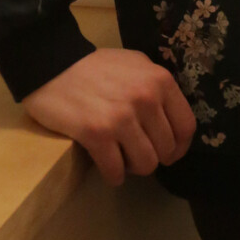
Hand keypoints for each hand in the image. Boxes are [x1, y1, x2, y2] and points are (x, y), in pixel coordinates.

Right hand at [24, 49, 196, 186]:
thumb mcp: (137, 64)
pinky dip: (114, 175)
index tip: (169, 153)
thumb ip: (156, 87)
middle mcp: (147, 100)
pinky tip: (109, 169)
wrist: (52, 64)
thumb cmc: (96, 66)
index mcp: (161, 81)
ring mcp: (122, 118)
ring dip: (134, 168)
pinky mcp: (96, 134)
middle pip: (166, 150)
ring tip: (123, 160)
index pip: (186, 127)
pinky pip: (115, 170)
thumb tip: (170, 116)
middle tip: (138, 154)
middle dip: (154, 157)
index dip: (180, 147)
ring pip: (146, 164)